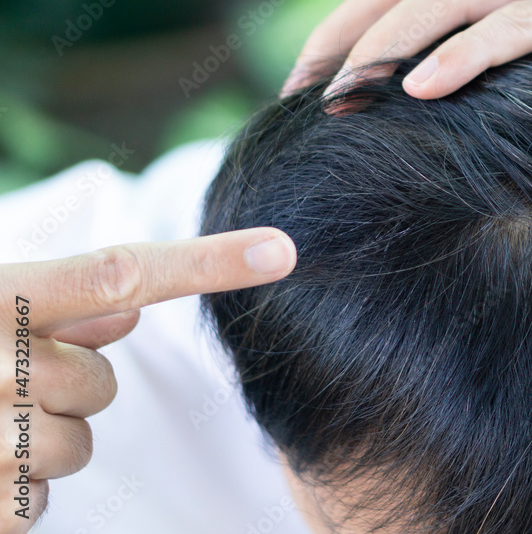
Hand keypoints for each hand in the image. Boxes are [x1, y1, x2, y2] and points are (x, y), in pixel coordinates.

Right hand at [0, 228, 295, 531]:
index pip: (120, 272)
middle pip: (100, 382)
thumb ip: (56, 304)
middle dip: (66, 386)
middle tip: (0, 385)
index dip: (208, 261)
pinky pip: (38, 501)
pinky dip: (13, 491)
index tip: (283, 250)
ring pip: (78, 445)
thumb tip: (132, 304)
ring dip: (42, 443)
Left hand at [281, 0, 531, 108]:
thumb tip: (455, 136)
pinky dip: (466, 54)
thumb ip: (521, 82)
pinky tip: (421, 88)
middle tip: (300, 91)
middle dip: (349, 34)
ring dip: (391, 41)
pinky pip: (521, 25)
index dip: (350, 27)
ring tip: (342, 89)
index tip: (305, 84)